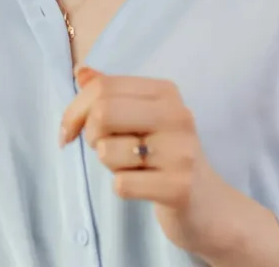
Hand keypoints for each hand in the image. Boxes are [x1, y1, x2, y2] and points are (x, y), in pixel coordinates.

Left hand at [60, 66, 278, 264]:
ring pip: (108, 151)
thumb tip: (79, 71)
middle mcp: (177, 115)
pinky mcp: (179, 187)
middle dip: (91, 135)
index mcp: (165, 91)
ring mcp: (181, 151)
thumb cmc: (167, 156)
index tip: (68, 131)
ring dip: (109, 164)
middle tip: (102, 148)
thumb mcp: (142, 118)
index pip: (103, 87)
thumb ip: (111, 95)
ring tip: (133, 167)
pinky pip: (121, 184)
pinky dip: (122, 187)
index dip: (75, 109)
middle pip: (103, 112)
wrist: (211, 206)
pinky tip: (143, 186)